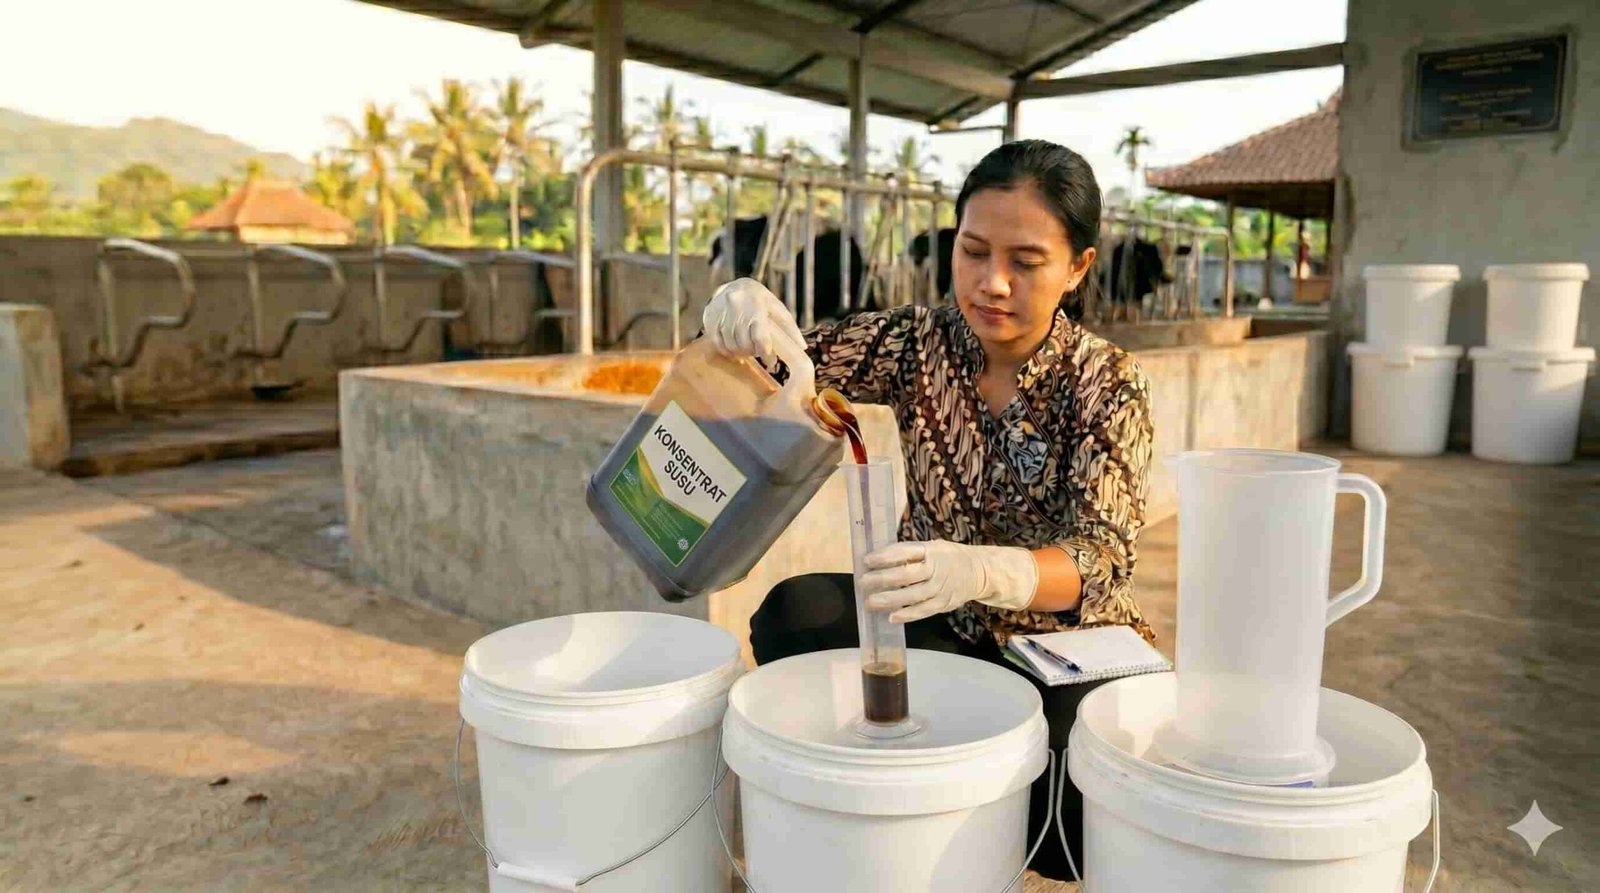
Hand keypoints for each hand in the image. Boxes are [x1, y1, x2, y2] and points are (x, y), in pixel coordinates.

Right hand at [702, 278, 804, 360]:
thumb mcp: (778, 309)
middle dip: (754, 353)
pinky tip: (735, 350)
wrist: (733, 286)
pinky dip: (728, 351)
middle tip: (758, 353)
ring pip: (732, 346)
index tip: (771, 363)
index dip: (767, 354)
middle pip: (745, 344)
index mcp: (757, 305)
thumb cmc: (761, 301)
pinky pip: (718, 344)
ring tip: (748, 350)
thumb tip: (803, 348)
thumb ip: (790, 328)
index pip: (760, 337)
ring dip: (741, 353)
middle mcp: (738, 308)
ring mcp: (722, 313)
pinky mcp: (711, 319)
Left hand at [859, 540, 1038, 623]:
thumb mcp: (933, 547)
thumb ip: (911, 553)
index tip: (866, 560)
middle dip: (882, 579)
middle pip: (906, 575)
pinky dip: (907, 615)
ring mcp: (940, 588)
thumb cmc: (948, 557)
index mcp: (931, 550)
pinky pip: (923, 611)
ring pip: (912, 596)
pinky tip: (891, 617)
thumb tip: (879, 560)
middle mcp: (936, 568)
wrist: (980, 572)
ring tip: (870, 601)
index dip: (884, 556)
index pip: (904, 551)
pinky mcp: (944, 604)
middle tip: (863, 582)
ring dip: (889, 599)